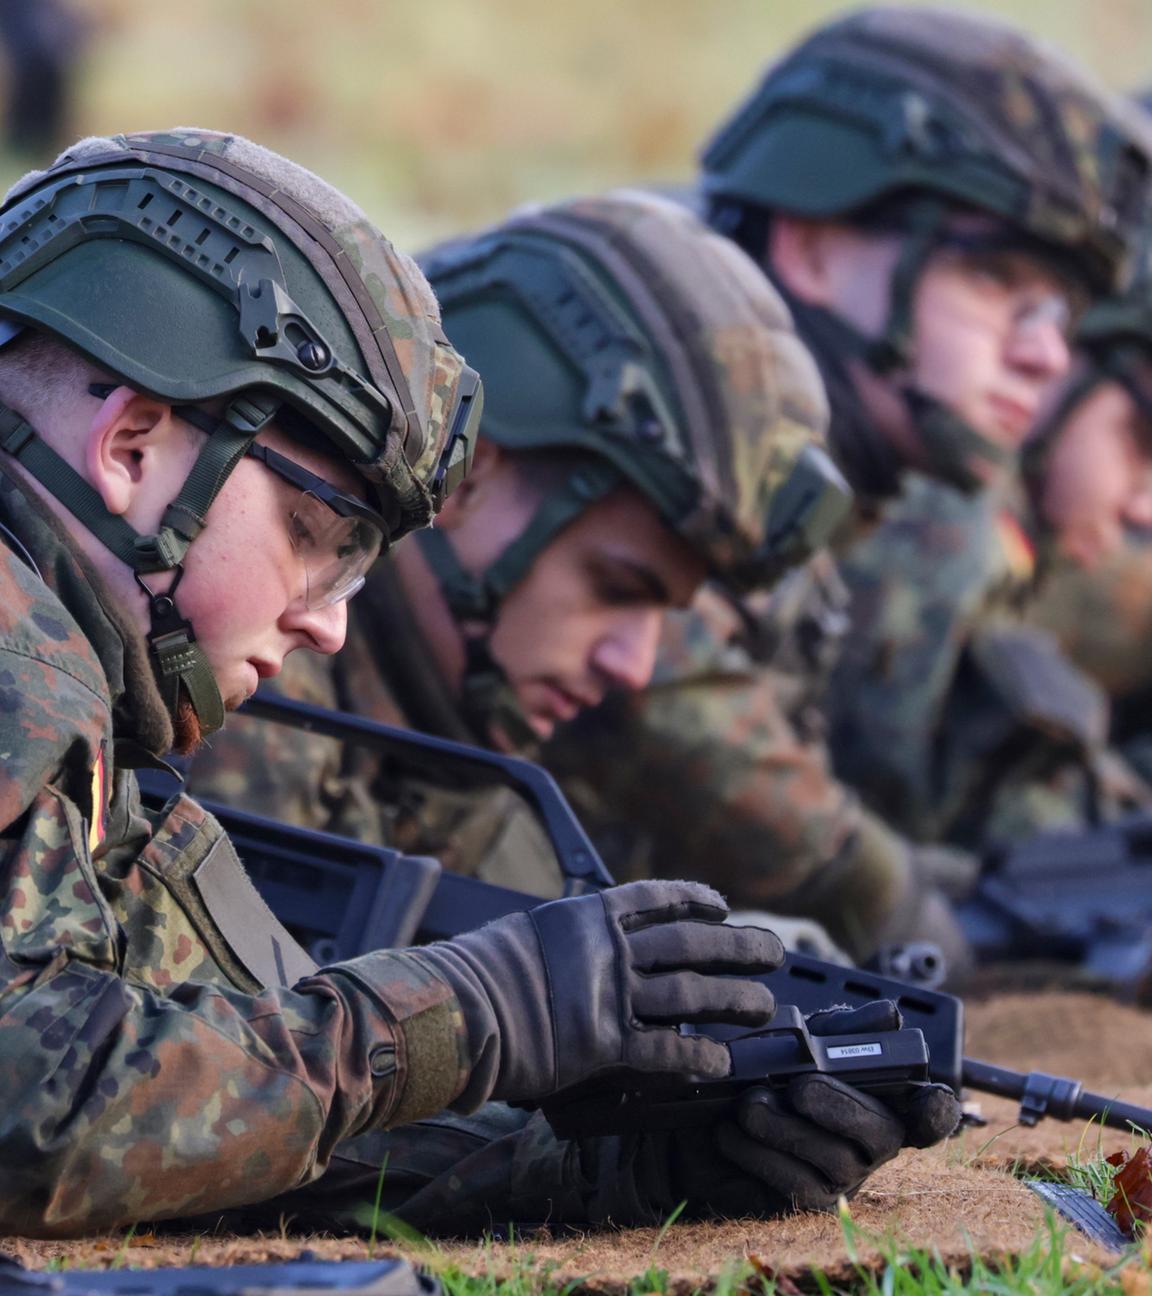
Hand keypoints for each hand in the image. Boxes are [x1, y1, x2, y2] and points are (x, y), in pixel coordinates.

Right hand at [415, 880, 782, 1104]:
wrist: (457, 1008)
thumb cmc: (479, 970)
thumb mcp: (528, 931)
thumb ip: (568, 936)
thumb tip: (588, 941)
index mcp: (588, 917)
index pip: (655, 899)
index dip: (694, 899)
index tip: (723, 905)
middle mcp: (607, 951)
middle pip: (689, 944)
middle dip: (736, 947)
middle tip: (772, 953)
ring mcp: (608, 996)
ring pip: (688, 994)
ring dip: (732, 999)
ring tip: (762, 1005)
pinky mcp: (602, 1045)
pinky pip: (664, 1051)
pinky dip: (697, 1056)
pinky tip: (721, 1061)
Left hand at [612, 1000, 959, 1220]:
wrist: (700, 1114)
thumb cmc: (762, 1070)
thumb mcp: (797, 1040)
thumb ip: (839, 1029)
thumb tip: (888, 1014)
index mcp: (879, 1098)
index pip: (929, 1112)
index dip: (937, 1109)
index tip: (930, 1098)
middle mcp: (870, 1143)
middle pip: (881, 1134)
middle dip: (841, 1107)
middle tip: (799, 1086)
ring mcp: (840, 1178)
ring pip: (834, 1162)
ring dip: (787, 1130)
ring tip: (749, 1104)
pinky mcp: (803, 1204)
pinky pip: (794, 1187)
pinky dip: (760, 1156)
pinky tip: (730, 1132)